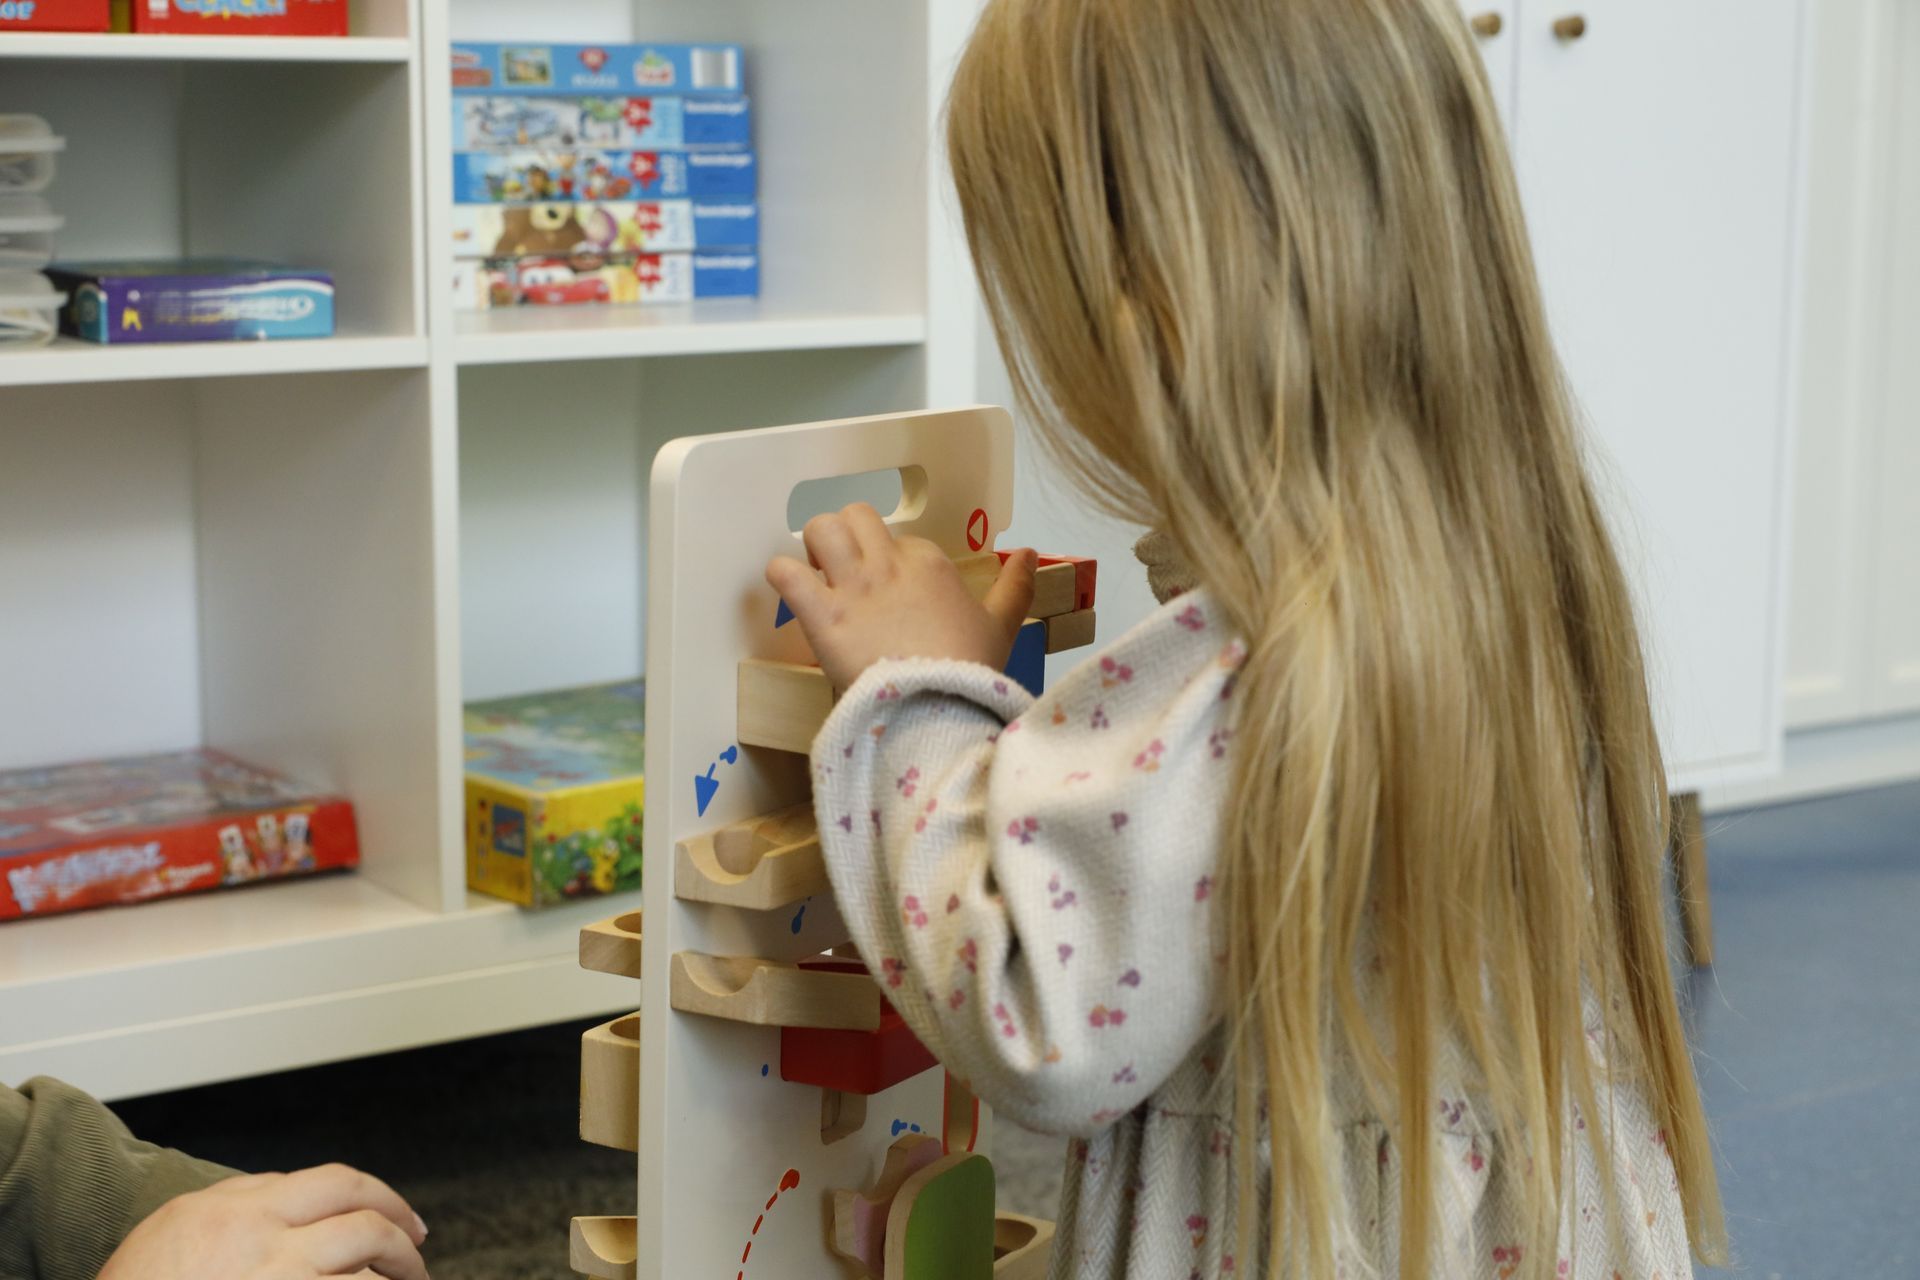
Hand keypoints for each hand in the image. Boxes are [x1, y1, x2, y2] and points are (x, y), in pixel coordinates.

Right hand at [98, 1163, 428, 1279]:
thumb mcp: (180, 1222)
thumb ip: (241, 1200)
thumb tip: (292, 1192)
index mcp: (245, 1209)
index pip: (338, 1184)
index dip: (384, 1199)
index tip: (405, 1221)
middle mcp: (267, 1243)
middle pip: (366, 1224)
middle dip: (404, 1240)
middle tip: (418, 1255)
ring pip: (366, 1276)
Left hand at [767, 503, 1037, 690]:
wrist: (939, 710)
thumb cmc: (970, 673)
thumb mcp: (1002, 628)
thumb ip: (1015, 587)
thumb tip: (1032, 553)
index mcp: (932, 565)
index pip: (905, 541)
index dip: (895, 563)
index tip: (894, 594)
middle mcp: (890, 565)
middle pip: (857, 516)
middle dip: (848, 537)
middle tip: (846, 572)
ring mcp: (854, 587)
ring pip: (821, 529)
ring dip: (814, 548)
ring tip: (818, 576)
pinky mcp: (822, 615)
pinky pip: (785, 572)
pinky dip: (781, 577)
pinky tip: (791, 593)